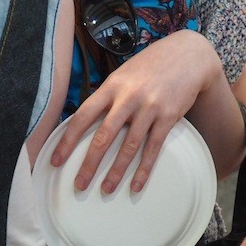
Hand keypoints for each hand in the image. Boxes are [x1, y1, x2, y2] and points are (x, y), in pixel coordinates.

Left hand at [49, 30, 226, 193]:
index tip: (56, 160)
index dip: (68, 140)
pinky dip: (144, 169)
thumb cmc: (151, 67)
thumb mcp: (124, 74)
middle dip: (90, 163)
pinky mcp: (168, 117)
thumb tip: (86, 121)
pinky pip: (153, 148)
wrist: (188, 55)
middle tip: (79, 185)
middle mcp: (128, 97)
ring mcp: (149, 107)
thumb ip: (108, 96)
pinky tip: (136, 186)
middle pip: (104, 135)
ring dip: (116, 171)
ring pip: (129, 145)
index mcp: (111, 86)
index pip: (83, 115)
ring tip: (106, 190)